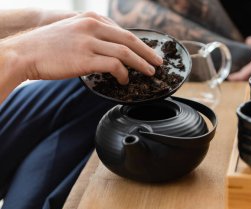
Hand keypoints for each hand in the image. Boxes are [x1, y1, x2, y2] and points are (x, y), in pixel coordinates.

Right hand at [1, 11, 162, 85]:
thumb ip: (91, 34)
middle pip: (129, 39)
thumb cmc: (47, 46)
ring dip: (141, 64)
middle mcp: (92, 26)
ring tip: (149, 72)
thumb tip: (109, 46)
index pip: (122, 30)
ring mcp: (88, 41)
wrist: (24, 53)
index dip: (139, 43)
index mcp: (91, 18)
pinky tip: (125, 80)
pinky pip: (114, 65)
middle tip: (158, 62)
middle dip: (147, 52)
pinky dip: (124, 73)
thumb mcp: (72, 30)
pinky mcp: (85, 58)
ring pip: (125, 52)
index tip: (148, 51)